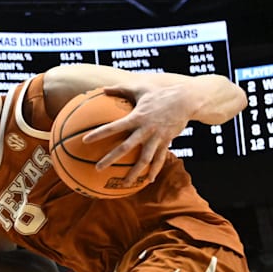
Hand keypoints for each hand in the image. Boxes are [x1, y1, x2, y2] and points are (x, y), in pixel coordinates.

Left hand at [79, 83, 193, 184]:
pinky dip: (154, 170)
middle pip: (125, 148)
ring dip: (133, 172)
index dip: (99, 133)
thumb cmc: (160, 93)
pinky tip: (147, 181)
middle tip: (97, 169)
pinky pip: (159, 159)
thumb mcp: (140, 87)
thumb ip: (120, 89)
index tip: (85, 141)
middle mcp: (145, 130)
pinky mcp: (166, 142)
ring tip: (123, 184)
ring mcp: (157, 138)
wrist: (187, 101)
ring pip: (144, 159)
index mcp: (137, 117)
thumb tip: (102, 88)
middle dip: (110, 159)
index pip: (114, 127)